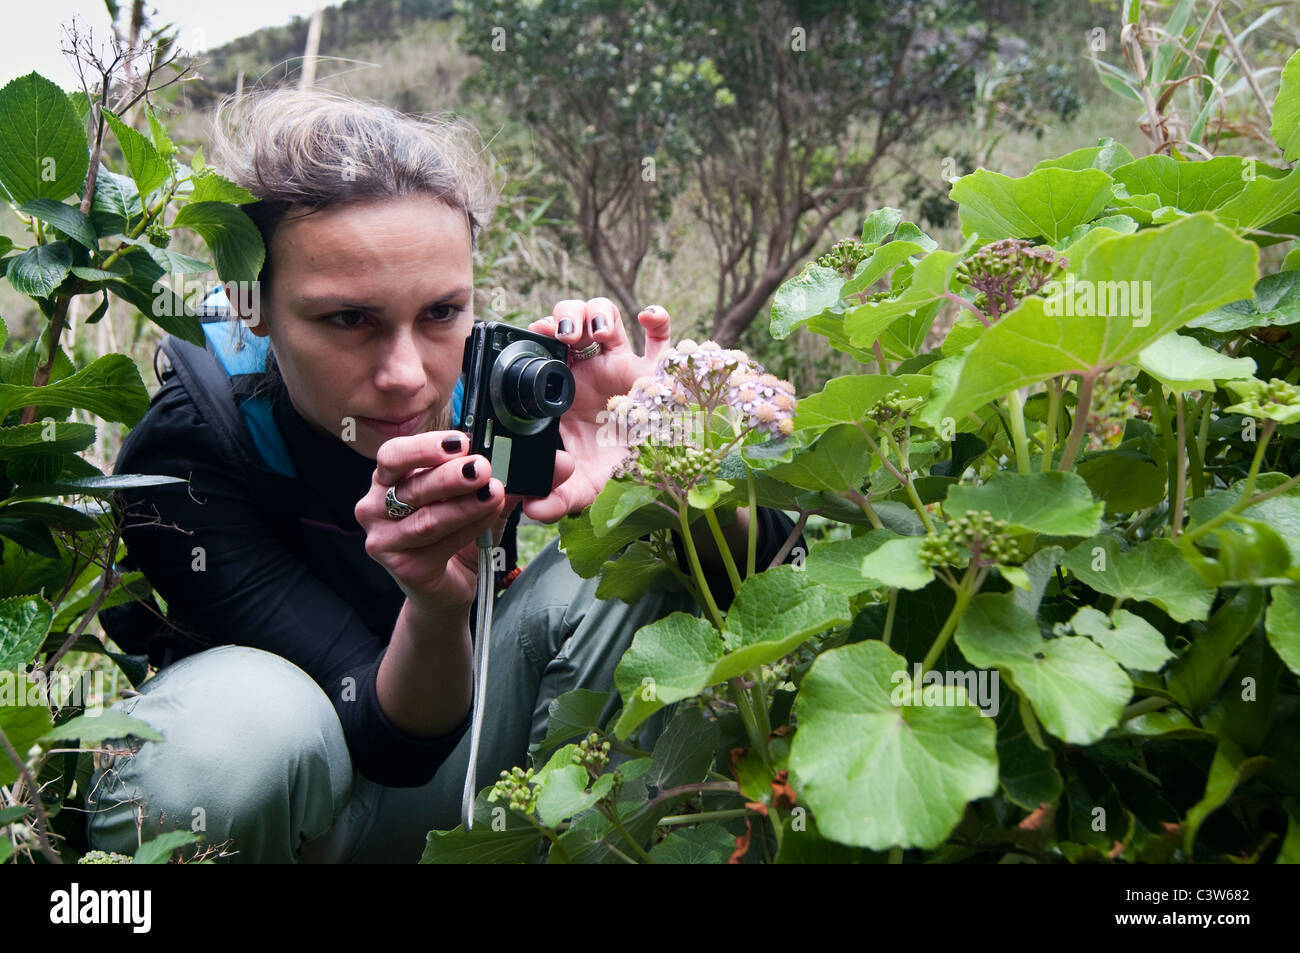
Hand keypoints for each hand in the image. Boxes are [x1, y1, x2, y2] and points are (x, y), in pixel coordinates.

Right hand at [356, 430, 574, 614]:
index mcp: (388, 480)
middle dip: (449, 475)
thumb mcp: (480, 500)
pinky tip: (489, 519)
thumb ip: (509, 478)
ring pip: (428, 518)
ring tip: (495, 493)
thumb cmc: (456, 534)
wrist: (448, 588)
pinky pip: (439, 544)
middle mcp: (375, 507)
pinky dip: (468, 529)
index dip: (425, 447)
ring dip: (465, 505)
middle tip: (482, 467)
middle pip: (411, 485)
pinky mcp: (403, 567)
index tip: (461, 441)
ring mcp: (384, 540)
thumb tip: (558, 463)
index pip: (395, 455)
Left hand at [519, 298, 671, 520]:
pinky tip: (647, 317)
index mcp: (563, 390)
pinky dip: (657, 318)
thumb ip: (554, 499)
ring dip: (597, 313)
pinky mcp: (655, 369)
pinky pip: (660, 335)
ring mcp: (621, 366)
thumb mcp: (581, 490)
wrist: (653, 477)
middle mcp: (589, 371)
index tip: (536, 335)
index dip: (538, 334)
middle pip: (572, 321)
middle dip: (565, 316)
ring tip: (595, 333)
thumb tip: (531, 508)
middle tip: (562, 335)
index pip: (544, 348)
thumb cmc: (612, 476)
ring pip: (606, 316)